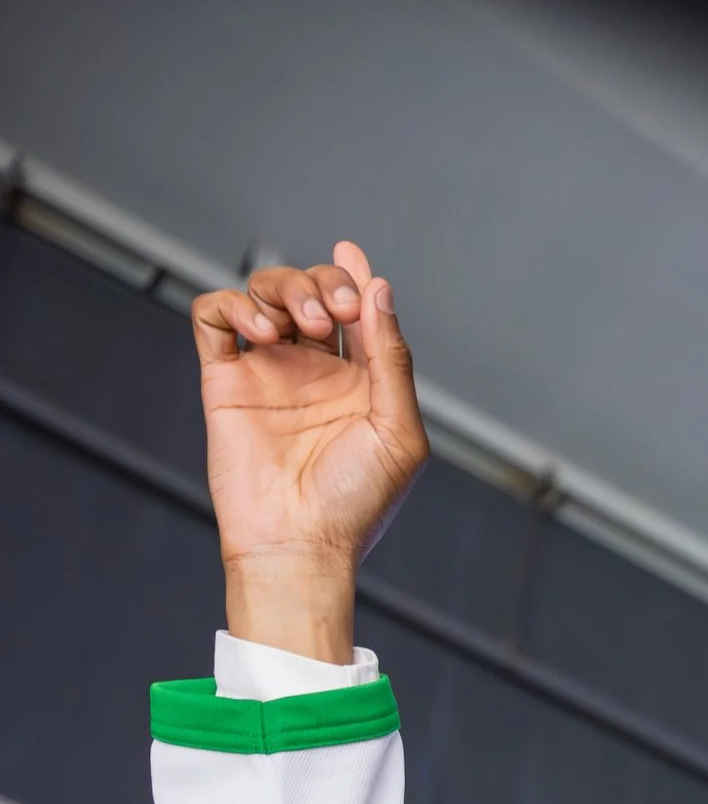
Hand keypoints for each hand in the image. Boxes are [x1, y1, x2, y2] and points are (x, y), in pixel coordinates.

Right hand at [193, 241, 426, 663]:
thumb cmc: (356, 503)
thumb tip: (379, 290)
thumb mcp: (398, 431)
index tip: (351, 258)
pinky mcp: (223, 380)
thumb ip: (393, 359)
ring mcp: (266, 373)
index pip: (354, 310)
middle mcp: (312, 371)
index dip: (352, 275)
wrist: (300, 545)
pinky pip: (213, 317)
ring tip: (301, 325)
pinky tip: (262, 334)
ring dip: (283, 289)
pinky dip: (233, 306)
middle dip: (321, 282)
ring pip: (263, 293)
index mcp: (359, 382)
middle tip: (332, 314)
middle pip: (308, 290)